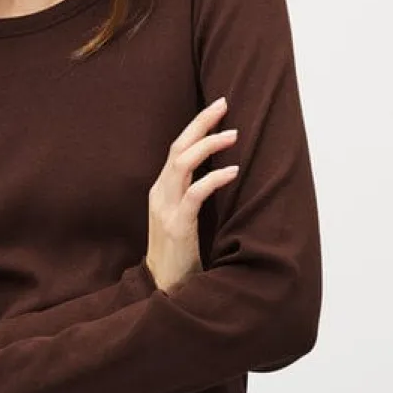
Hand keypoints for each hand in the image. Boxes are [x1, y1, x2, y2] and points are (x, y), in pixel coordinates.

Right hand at [146, 96, 237, 291]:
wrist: (162, 287)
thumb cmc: (178, 253)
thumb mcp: (182, 217)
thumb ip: (192, 195)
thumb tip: (220, 172)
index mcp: (161, 190)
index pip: (176, 149)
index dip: (195, 126)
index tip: (217, 108)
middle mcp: (159, 194)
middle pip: (177, 148)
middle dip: (200, 124)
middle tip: (223, 104)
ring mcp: (166, 209)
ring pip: (182, 164)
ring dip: (208, 146)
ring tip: (233, 135)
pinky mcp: (176, 226)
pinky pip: (195, 194)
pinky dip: (213, 179)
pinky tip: (232, 172)